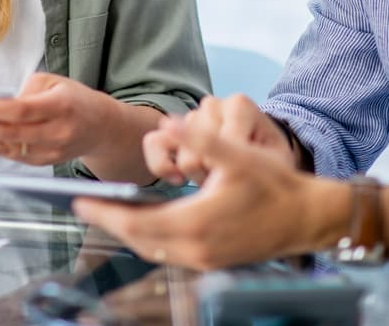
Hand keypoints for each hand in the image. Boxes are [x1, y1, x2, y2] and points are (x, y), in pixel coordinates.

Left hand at [0, 72, 114, 165]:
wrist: (101, 128)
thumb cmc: (74, 99)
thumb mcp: (54, 82)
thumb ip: (25, 90)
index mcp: (61, 106)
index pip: (20, 110)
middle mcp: (57, 132)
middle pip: (10, 132)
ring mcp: (51, 151)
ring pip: (7, 148)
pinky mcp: (43, 162)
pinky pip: (12, 156)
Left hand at [73, 113, 343, 270]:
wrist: (308, 218)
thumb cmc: (276, 186)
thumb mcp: (238, 155)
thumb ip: (203, 139)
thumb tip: (170, 124)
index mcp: (197, 223)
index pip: (137, 222)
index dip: (105, 213)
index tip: (80, 203)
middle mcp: (197, 249)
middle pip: (139, 241)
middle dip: (110, 223)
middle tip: (85, 207)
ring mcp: (205, 261)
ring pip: (152, 250)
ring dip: (130, 232)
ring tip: (109, 212)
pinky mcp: (213, 263)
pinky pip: (169, 254)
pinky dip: (150, 239)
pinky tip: (145, 222)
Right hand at [144, 94, 294, 184]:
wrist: (263, 161)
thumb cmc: (269, 163)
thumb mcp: (274, 161)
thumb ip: (251, 158)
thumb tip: (214, 162)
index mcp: (240, 105)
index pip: (225, 139)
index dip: (232, 166)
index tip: (244, 175)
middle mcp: (213, 104)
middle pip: (200, 143)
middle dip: (215, 169)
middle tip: (232, 177)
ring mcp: (191, 116)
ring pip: (180, 146)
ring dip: (197, 171)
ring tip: (215, 176)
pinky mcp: (172, 130)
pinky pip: (153, 142)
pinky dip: (161, 164)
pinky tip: (178, 180)